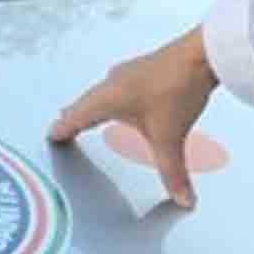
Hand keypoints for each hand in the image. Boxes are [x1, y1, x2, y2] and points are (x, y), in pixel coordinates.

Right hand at [47, 25, 220, 209]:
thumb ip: (173, 172)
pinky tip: (123, 97)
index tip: (51, 136)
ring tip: (87, 113)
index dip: (62, 130)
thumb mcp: (169, 137)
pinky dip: (111, 96)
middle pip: (84, 103)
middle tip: (63, 126)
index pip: (75, 118)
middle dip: (73, 117)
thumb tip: (183, 199)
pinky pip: (117, 85)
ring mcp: (128, 72)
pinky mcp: (144, 67)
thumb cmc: (177, 87)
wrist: (202, 55)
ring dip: (91, 104)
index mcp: (106, 99)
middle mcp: (112, 83)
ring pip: (100, 92)